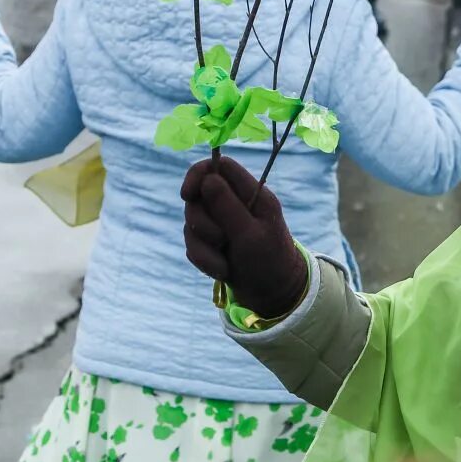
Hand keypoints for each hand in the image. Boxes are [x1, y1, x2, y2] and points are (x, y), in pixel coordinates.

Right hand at [181, 154, 307, 318]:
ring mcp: (222, 222)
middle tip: (221, 240)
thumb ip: (228, 206)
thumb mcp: (250, 235)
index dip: (198, 174)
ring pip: (192, 221)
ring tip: (224, 264)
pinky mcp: (211, 242)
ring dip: (203, 246)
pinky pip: (192, 243)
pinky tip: (222, 270)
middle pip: (199, 195)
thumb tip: (207, 178)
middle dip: (202, 221)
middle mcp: (235, 203)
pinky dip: (203, 259)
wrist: (273, 296)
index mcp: (252, 194)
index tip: (188, 194)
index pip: (219, 165)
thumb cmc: (269, 262)